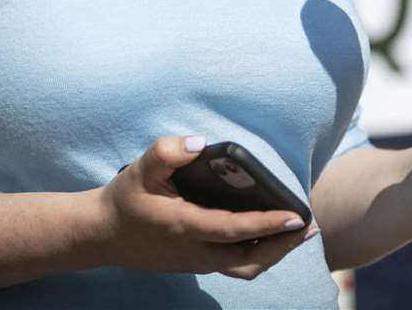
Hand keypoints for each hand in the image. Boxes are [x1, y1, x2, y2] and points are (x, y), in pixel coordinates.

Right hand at [82, 136, 316, 279]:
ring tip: (296, 234)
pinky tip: (269, 238)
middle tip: (309, 226)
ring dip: (273, 253)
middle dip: (283, 245)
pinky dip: (257, 255)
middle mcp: (195, 252)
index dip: (269, 224)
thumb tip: (201, 143)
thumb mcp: (141, 168)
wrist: (101, 235)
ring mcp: (196, 263)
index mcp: (186, 227)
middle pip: (250, 260)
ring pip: (244, 268)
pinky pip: (234, 266)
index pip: (237, 230)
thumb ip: (168, 151)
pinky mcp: (195, 265)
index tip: (297, 216)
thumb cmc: (125, 198)